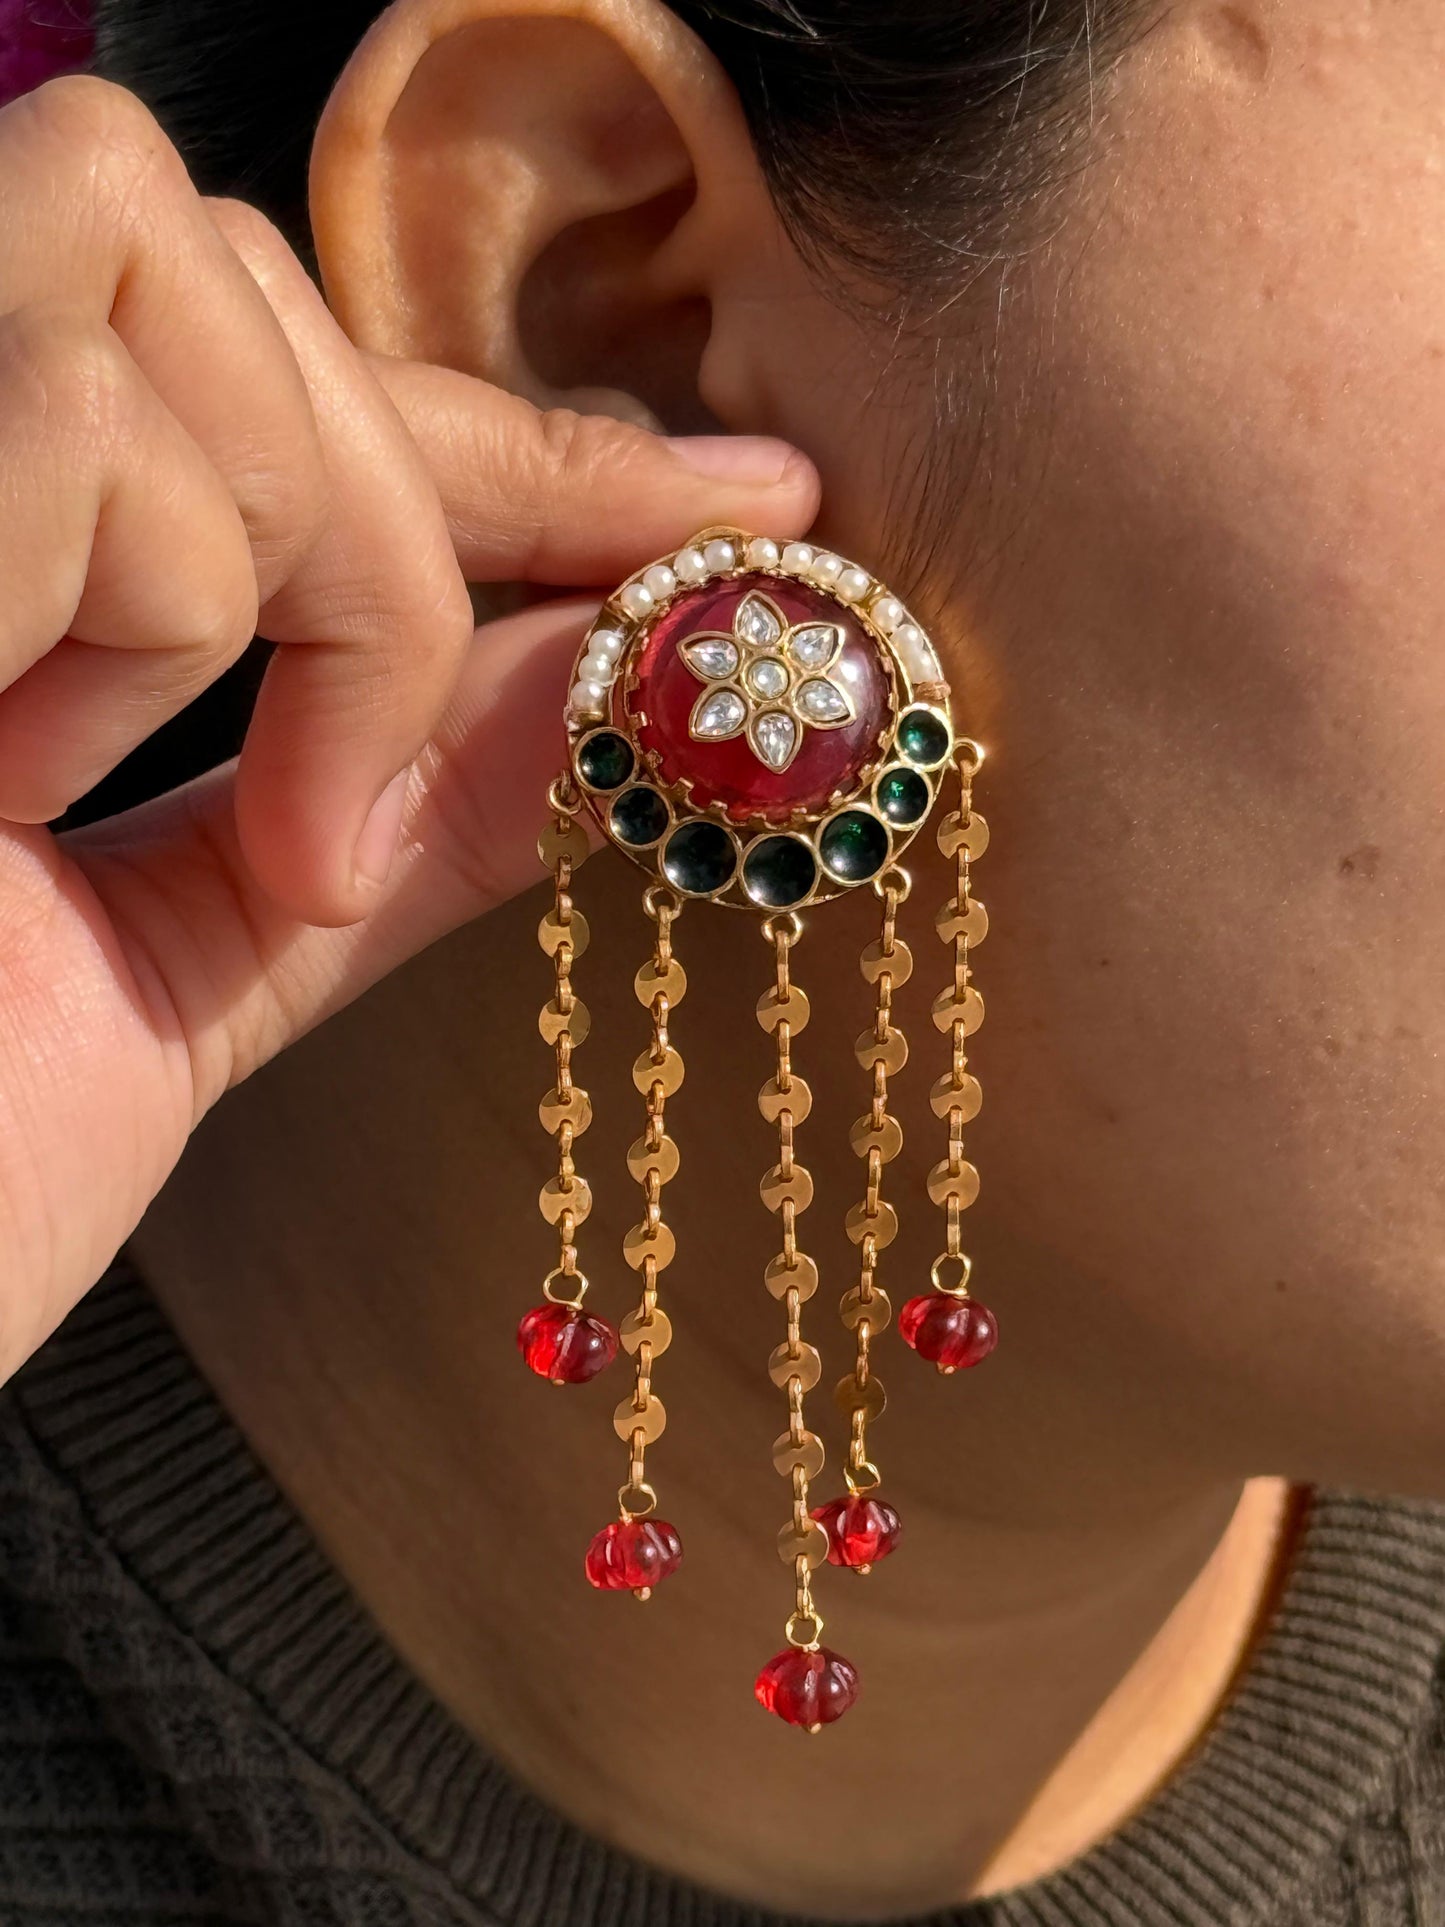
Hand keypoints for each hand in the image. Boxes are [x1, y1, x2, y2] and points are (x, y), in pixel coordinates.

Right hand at [0, 76, 817, 1376]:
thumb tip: (622, 671)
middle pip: (227, 267)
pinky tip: (0, 783)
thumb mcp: (192, 972)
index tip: (753, 504)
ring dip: (261, 588)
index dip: (519, 441)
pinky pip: (92, 414)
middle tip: (302, 817)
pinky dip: (141, 612)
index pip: (272, 382)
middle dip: (381, 542)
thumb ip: (392, 807)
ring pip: (173, 281)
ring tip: (95, 804)